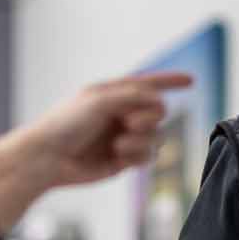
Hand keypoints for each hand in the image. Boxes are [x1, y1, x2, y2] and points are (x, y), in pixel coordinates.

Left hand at [21, 72, 194, 186]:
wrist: (47, 158)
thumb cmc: (66, 124)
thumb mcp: (99, 100)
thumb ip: (133, 96)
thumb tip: (160, 102)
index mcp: (114, 93)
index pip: (149, 83)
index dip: (171, 80)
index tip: (191, 80)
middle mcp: (122, 113)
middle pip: (159, 111)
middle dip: (149, 117)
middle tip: (128, 123)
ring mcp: (124, 136)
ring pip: (157, 136)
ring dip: (141, 140)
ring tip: (119, 144)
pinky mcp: (124, 159)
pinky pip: (148, 156)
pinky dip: (137, 155)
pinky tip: (119, 156)